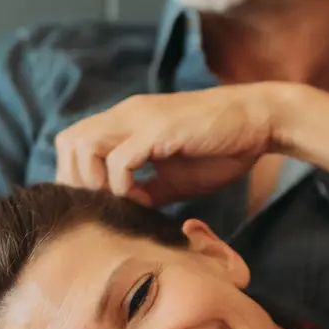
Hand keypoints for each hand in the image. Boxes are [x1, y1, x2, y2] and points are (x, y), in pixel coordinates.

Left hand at [54, 86, 279, 205]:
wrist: (260, 121)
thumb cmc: (222, 148)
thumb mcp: (174, 178)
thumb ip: (146, 189)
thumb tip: (125, 214)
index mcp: (126, 123)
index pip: (74, 144)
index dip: (78, 178)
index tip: (103, 205)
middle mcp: (126, 115)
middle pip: (68, 143)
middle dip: (79, 181)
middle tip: (106, 207)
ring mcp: (140, 119)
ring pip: (85, 147)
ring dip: (98, 183)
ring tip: (123, 203)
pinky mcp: (159, 130)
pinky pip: (121, 160)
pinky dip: (124, 186)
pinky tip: (144, 200)